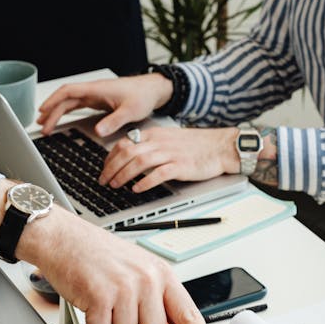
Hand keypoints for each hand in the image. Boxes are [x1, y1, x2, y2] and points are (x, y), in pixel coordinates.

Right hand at [19, 206, 218, 323]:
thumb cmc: (99, 255)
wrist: (64, 238)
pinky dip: (94, 323)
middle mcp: (147, 280)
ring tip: (104, 303)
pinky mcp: (101, 296)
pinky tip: (90, 301)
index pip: (189, 315)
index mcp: (161, 274)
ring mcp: (125, 287)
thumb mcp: (138, 269)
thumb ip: (157, 298)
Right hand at [38, 74, 170, 135]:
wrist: (153, 90)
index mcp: (97, 89)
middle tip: (42, 126)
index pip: (69, 91)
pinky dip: (67, 112)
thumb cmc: (143, 95)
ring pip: (70, 102)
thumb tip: (98, 130)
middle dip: (52, 111)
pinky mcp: (99, 101)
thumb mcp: (130, 110)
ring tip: (45, 125)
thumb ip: (114, 120)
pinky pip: (78, 106)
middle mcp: (93, 91)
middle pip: (66, 99)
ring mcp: (95, 95)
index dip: (54, 100)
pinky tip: (61, 118)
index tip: (43, 111)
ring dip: (57, 112)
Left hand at [99, 126, 239, 191]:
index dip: (110, 158)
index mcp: (154, 134)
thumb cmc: (196, 145)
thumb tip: (131, 157)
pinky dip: (145, 182)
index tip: (104, 169)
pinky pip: (158, 173)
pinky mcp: (181, 166)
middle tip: (104, 181)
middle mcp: (159, 142)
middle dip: (111, 168)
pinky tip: (137, 189)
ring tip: (116, 185)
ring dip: (124, 175)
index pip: (124, 143)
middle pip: (127, 152)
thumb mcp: (169, 139)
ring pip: (139, 161)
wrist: (220, 146)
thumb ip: (150, 145)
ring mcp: (170, 153)